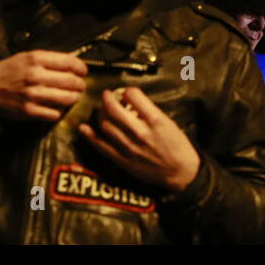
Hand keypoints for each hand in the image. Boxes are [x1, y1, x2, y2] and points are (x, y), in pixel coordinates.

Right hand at [0, 50, 87, 121]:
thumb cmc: (6, 71)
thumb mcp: (25, 57)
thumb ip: (48, 59)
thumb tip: (72, 62)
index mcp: (35, 59)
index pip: (69, 63)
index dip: (81, 68)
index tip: (83, 71)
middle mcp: (35, 76)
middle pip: (71, 82)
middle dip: (80, 85)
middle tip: (79, 86)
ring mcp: (33, 95)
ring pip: (67, 99)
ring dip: (73, 98)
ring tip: (72, 96)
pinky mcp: (30, 111)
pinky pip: (55, 113)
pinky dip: (59, 111)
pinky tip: (56, 107)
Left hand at [78, 87, 200, 192]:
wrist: (181, 173)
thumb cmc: (177, 146)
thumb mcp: (168, 122)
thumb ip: (149, 112)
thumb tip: (130, 102)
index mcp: (155, 120)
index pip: (133, 95)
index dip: (127, 91)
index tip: (126, 93)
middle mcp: (140, 132)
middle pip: (113, 109)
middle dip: (107, 98)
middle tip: (107, 95)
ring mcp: (129, 147)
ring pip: (105, 125)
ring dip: (101, 114)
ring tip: (102, 111)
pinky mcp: (123, 160)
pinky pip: (102, 146)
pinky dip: (90, 135)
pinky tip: (84, 128)